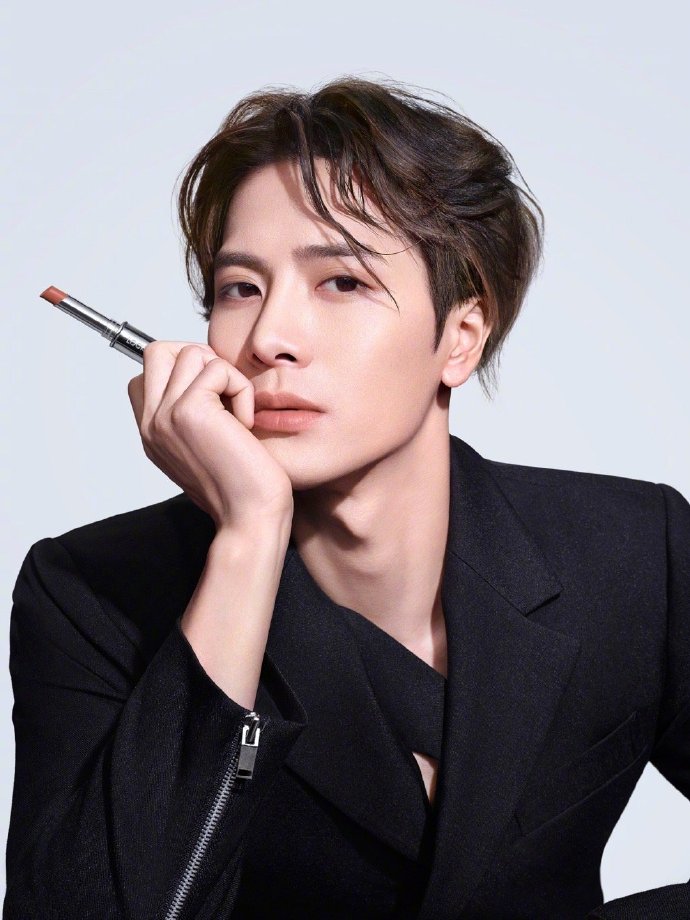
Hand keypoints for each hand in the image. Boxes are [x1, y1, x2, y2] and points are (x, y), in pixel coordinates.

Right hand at [127, 342, 293, 530]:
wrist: (249, 517)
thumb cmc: (241, 487)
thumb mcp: (207, 447)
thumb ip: (195, 415)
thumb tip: (209, 376)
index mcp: (153, 432)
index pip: (149, 373)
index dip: (185, 372)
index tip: (215, 398)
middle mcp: (151, 423)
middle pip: (157, 350)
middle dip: (199, 358)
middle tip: (224, 392)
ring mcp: (165, 415)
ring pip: (190, 352)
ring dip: (225, 375)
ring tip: (236, 412)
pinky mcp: (189, 410)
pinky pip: (218, 368)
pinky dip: (241, 389)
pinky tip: (244, 423)